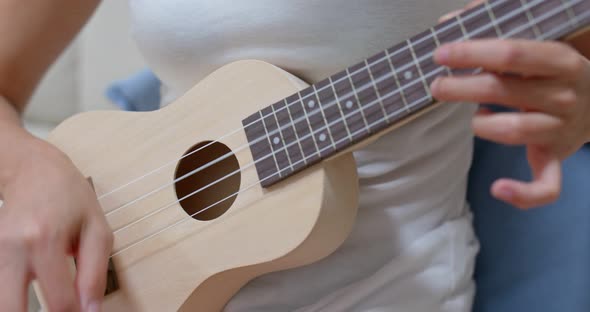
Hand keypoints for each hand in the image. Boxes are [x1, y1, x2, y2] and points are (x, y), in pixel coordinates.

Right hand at [0, 135, 112, 311]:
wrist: (33, 169)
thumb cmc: (70, 196)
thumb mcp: (97, 228)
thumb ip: (95, 271)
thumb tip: (91, 310)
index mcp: (45, 239)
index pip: (60, 301)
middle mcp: (12, 247)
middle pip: (12, 310)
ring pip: (2, 303)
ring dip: (21, 309)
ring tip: (48, 302)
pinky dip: (13, 297)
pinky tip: (28, 292)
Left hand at [430, 38, 589, 208]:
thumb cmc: (552, 70)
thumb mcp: (535, 41)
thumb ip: (493, 25)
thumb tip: (448, 22)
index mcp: (560, 60)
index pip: (512, 53)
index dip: (473, 52)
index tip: (441, 53)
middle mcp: (563, 95)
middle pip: (505, 91)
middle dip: (463, 88)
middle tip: (437, 85)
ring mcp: (561, 129)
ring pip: (514, 132)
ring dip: (482, 125)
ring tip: (473, 116)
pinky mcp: (555, 157)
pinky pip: (547, 185)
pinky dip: (524, 194)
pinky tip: (498, 188)